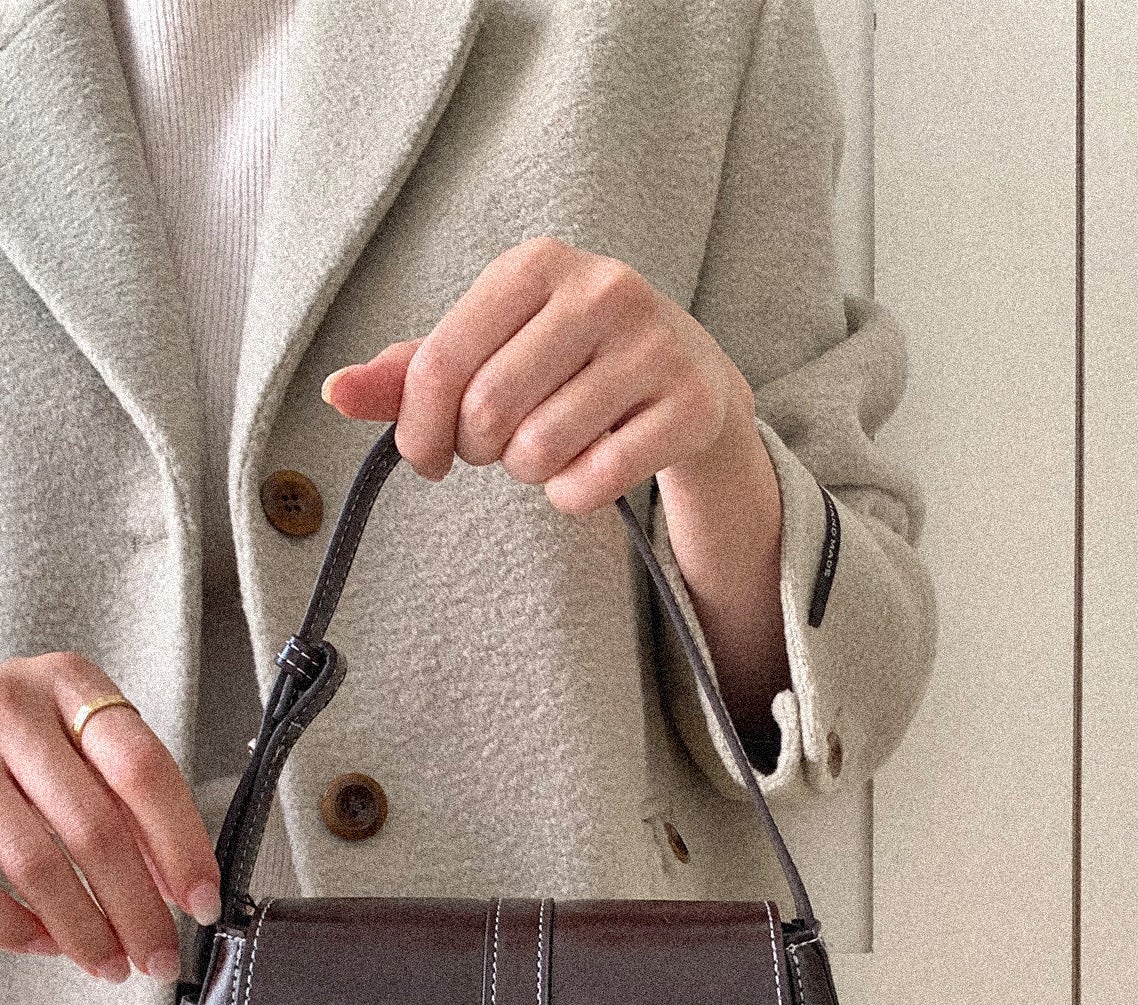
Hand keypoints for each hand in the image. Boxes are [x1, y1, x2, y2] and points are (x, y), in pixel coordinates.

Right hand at [0, 652, 221, 980]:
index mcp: (70, 686)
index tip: (203, 902)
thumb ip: (129, 801)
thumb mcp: (78, 739)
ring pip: (36, 862)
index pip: (144, 771)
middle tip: (161, 956)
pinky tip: (49, 944)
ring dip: (84, 930)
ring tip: (112, 964)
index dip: (182, 846)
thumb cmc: (20, 732)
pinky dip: (21, 928)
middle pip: (96, 826)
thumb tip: (177, 887)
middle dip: (137, 909)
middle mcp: (13, 710)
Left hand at [320, 234, 753, 511]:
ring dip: (530, 475)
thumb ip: (414, 373)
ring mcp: (654, 345)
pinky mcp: (692, 405)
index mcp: (537, 264)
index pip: (441, 364)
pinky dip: (573, 497)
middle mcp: (602, 289)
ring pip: (540, 452)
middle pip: (487, 413)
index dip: (417, 430)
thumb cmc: (570, 364)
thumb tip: (335, 392)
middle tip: (501, 447)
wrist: (692, 378)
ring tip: (550, 451)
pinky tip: (589, 472)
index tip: (426, 456)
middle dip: (478, 450)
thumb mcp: (493, 349)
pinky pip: (593, 482)